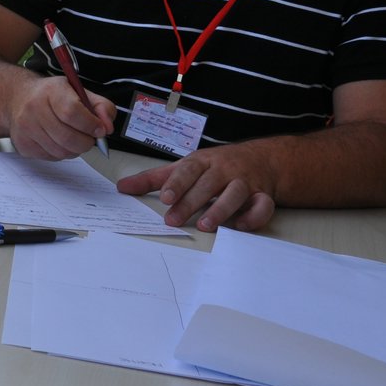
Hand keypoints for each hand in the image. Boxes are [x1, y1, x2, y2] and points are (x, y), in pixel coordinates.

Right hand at [8, 75, 116, 159]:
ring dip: (75, 149)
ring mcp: (26, 128)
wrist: (19, 98)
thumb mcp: (79, 91)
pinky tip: (60, 141)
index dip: (90, 125)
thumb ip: (101, 106)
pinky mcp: (23, 144)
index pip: (72, 112)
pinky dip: (62, 153)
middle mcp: (34, 109)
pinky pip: (52, 157)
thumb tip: (108, 127)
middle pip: (67, 137)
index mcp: (51, 91)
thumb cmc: (52, 95)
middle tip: (90, 138)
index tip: (100, 130)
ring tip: (75, 138)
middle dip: (87, 142)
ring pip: (61, 151)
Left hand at [116, 144, 276, 231]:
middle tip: (173, 220)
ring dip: (220, 209)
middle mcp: (223, 170)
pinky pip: (262, 205)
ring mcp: (244, 182)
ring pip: (235, 193)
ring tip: (204, 226)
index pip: (188, 170)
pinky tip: (240, 227)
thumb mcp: (184, 167)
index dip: (176, 184)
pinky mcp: (262, 195)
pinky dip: (254, 216)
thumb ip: (154, 179)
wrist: (260, 159)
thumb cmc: (214, 166)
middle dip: (190, 202)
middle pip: (207, 184)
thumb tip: (123, 187)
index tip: (165, 198)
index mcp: (202, 161)